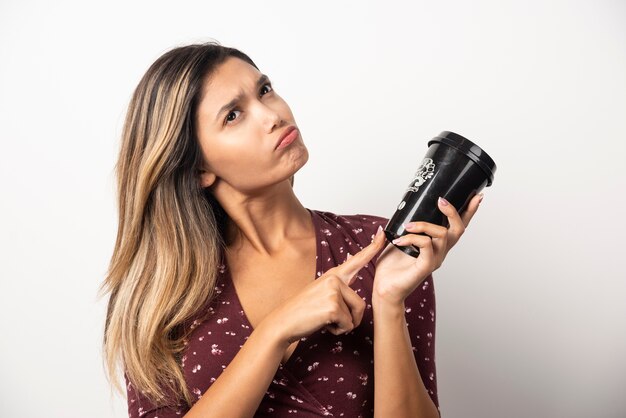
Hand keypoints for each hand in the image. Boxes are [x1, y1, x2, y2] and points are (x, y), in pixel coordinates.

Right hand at [263, 227, 386, 344]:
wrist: (284, 322)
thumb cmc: (304, 311)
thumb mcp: (322, 292)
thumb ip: (339, 286)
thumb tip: (355, 276)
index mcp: (333, 275)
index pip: (357, 259)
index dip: (373, 247)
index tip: (383, 234)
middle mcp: (335, 279)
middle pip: (360, 303)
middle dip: (350, 318)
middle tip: (330, 319)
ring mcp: (333, 291)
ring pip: (355, 316)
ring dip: (343, 325)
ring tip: (325, 319)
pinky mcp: (333, 306)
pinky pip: (348, 325)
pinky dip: (338, 330)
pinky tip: (323, 324)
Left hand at [373, 194, 483, 305]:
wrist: (384, 290)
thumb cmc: (390, 269)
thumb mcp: (395, 242)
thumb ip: (398, 231)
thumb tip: (391, 219)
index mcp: (435, 245)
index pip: (456, 226)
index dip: (468, 212)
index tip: (476, 196)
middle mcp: (439, 252)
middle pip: (458, 229)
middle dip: (455, 212)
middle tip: (442, 200)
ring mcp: (435, 259)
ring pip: (442, 234)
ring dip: (424, 224)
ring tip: (408, 226)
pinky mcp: (426, 266)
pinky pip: (426, 245)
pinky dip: (413, 238)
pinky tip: (400, 240)